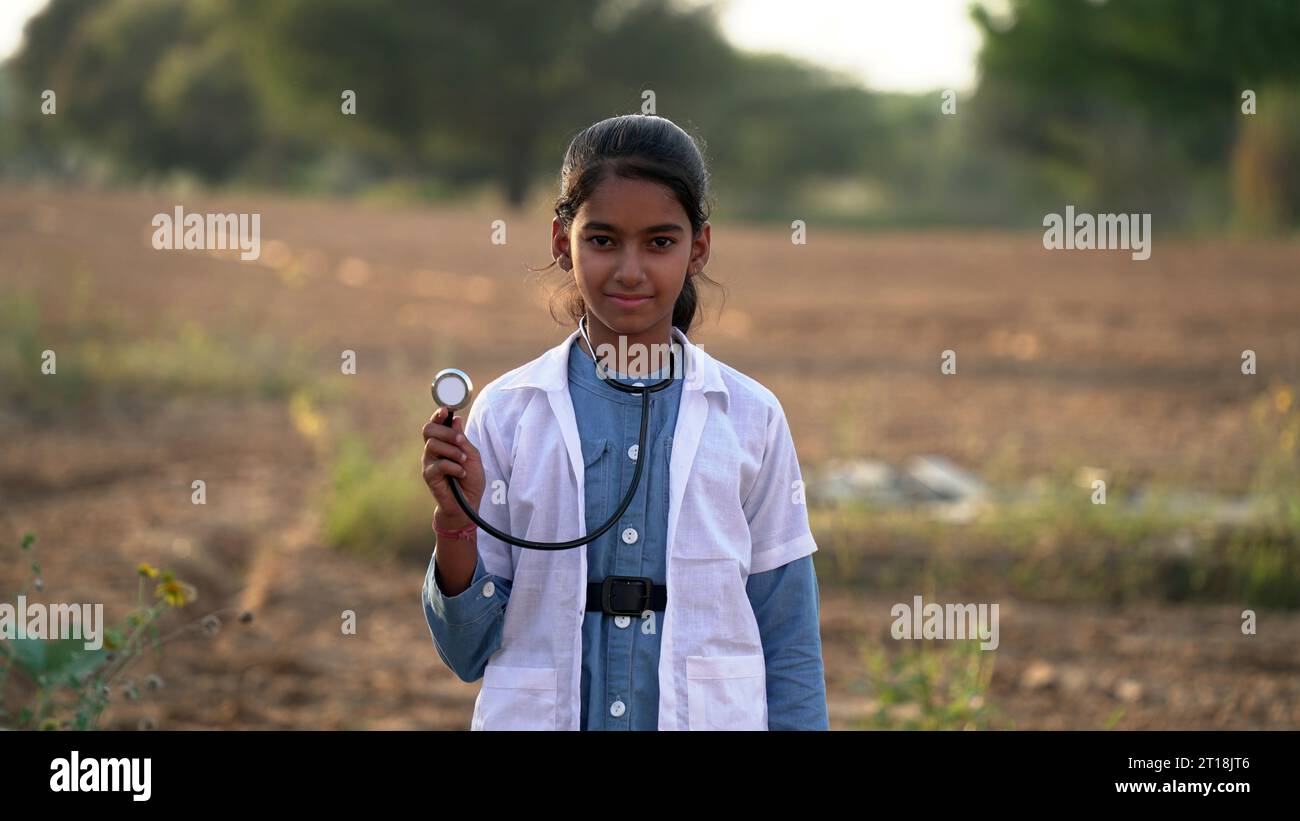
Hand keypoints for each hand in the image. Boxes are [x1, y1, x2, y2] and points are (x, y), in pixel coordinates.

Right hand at [421, 407, 484, 526]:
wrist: (468, 503)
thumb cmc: (470, 479)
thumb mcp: (472, 456)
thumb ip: (462, 439)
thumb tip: (455, 420)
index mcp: (443, 443)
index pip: (435, 424)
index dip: (437, 415)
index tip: (445, 410)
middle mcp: (432, 451)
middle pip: (428, 430)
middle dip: (446, 432)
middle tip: (460, 441)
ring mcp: (429, 462)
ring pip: (432, 445)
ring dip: (452, 451)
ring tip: (463, 461)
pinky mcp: (429, 476)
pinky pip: (439, 464)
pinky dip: (454, 467)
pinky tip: (461, 474)